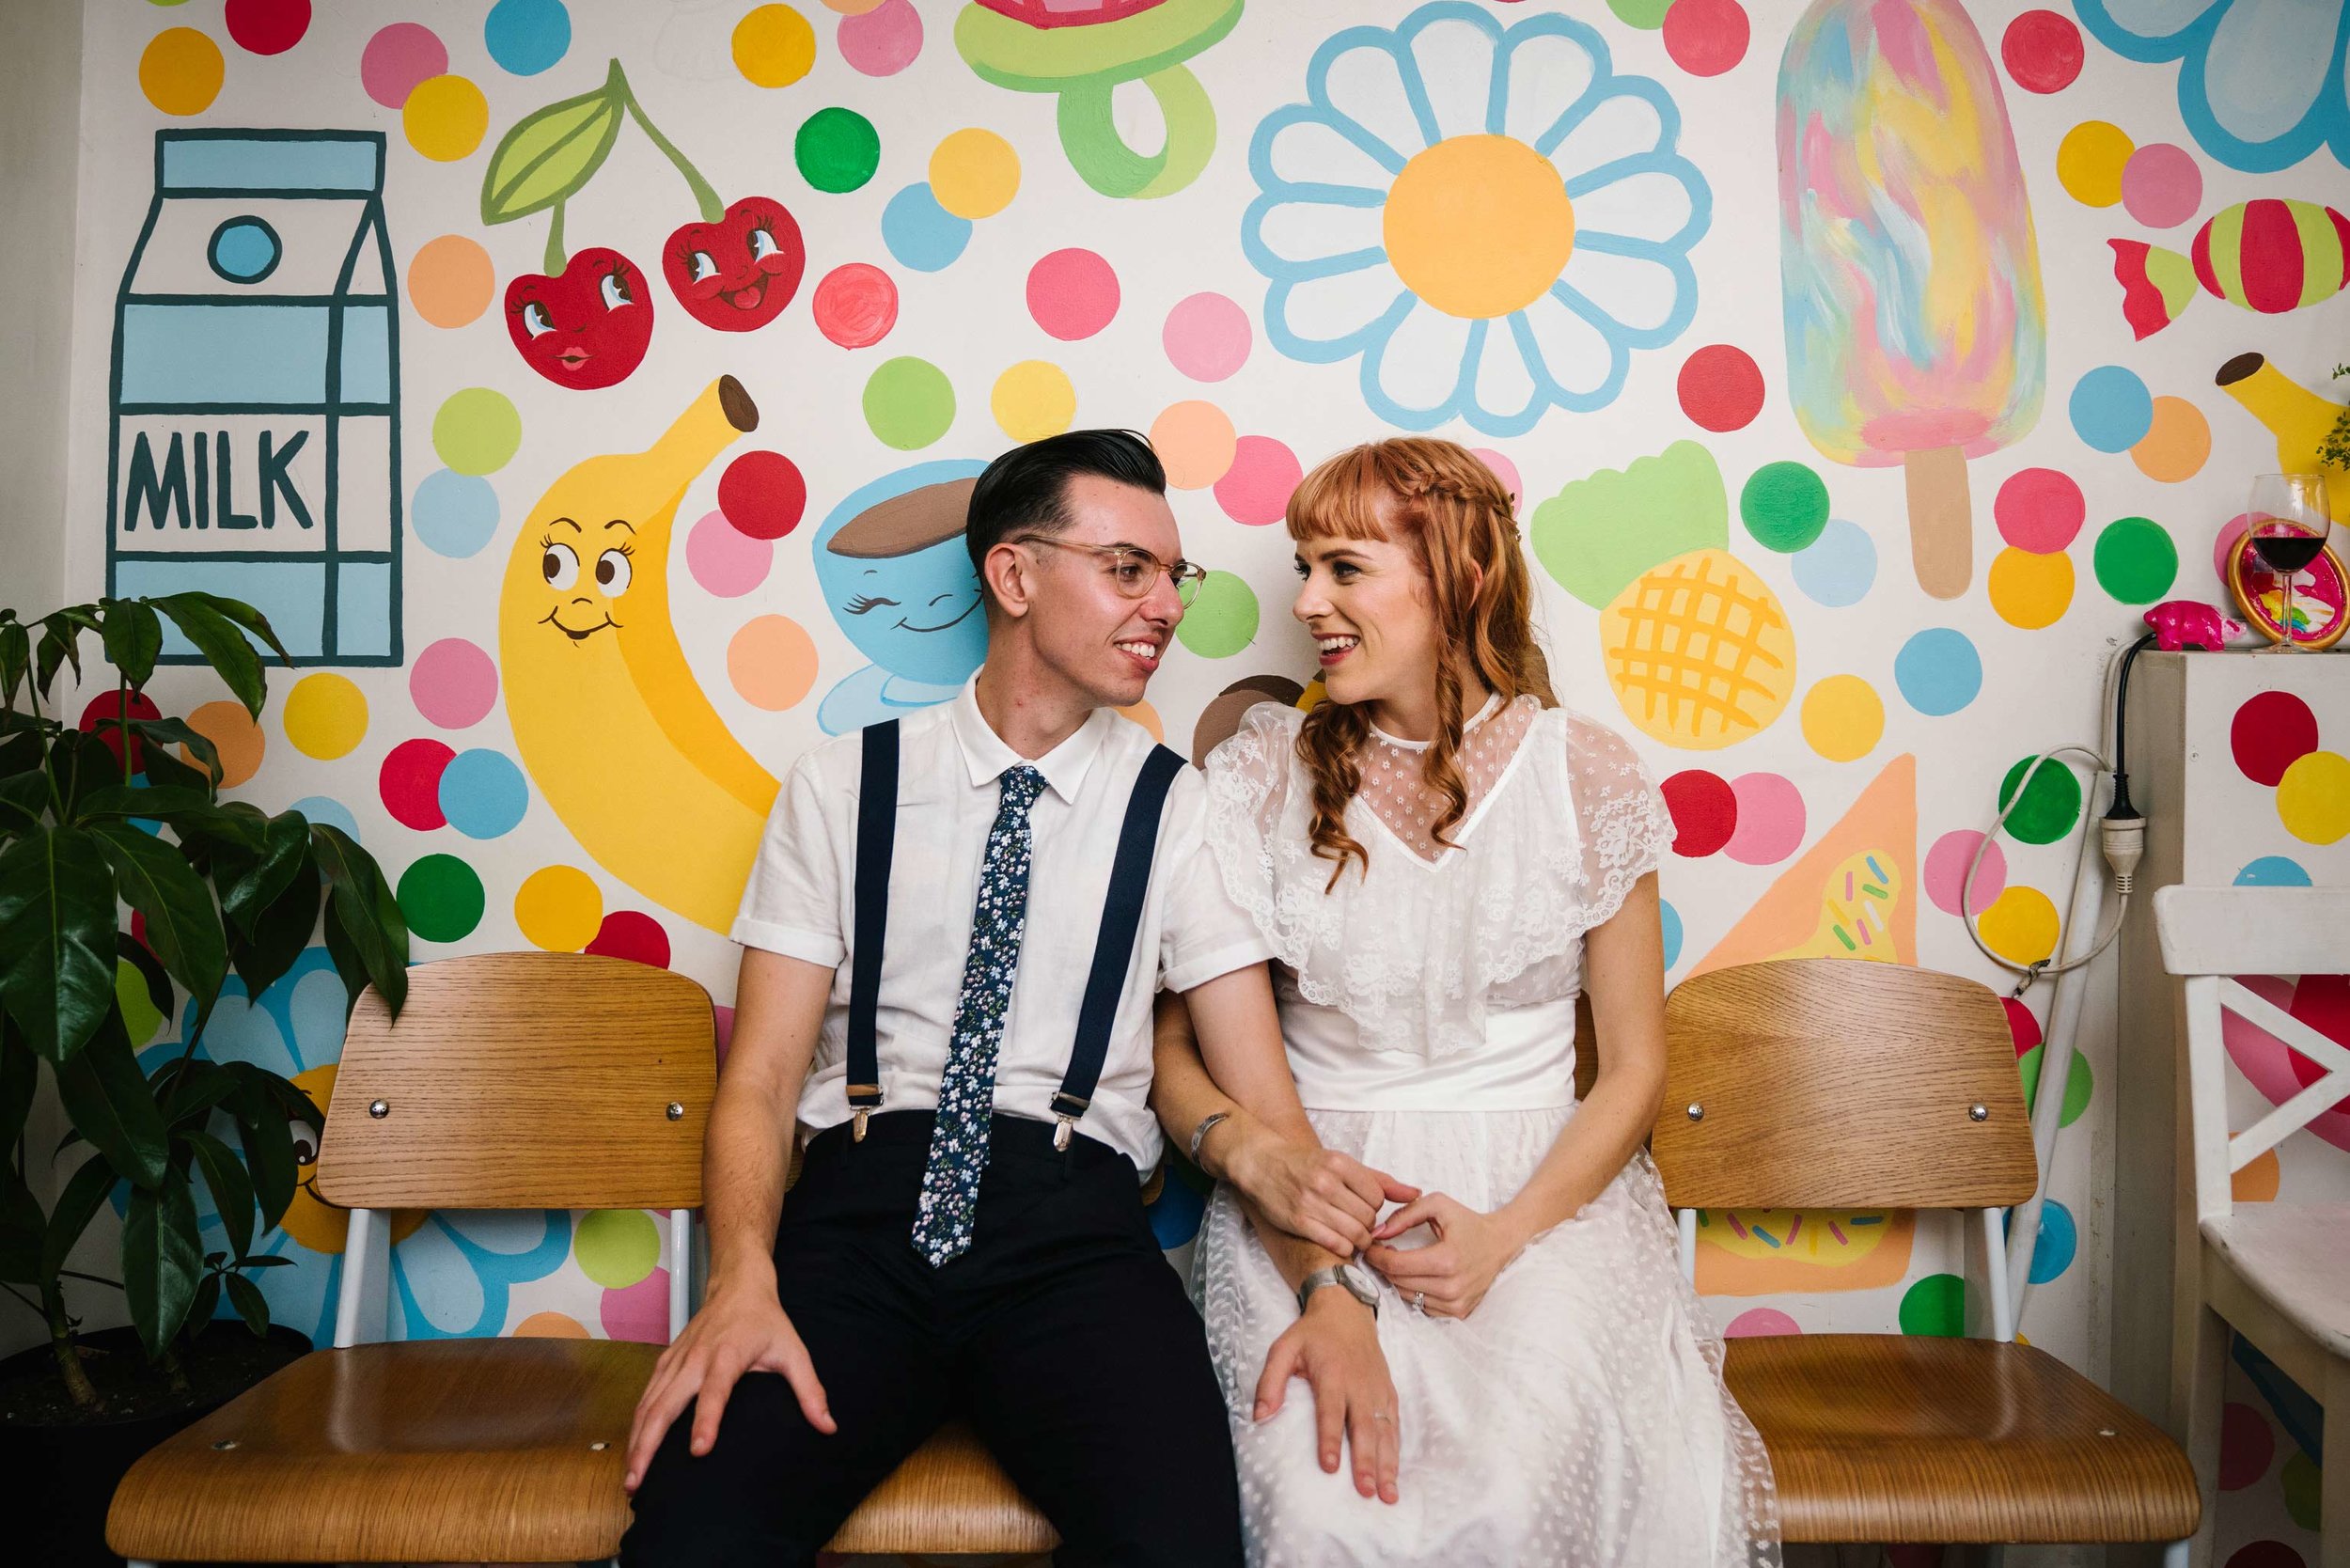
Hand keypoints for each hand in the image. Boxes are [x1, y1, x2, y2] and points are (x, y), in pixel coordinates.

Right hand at [622, 1275, 834, 1491]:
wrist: (737, 1284)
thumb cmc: (766, 1320)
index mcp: (727, 1356)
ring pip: (648, 1404)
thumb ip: (809, 1390)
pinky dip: (636, 1424)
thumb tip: (827, 1426)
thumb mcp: (794, 1351)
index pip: (714, 1392)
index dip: (707, 1420)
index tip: (699, 1451)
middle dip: (649, 1446)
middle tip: (638, 1482)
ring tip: (631, 1478)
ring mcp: (676, 1360)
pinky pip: (646, 1396)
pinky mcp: (666, 1361)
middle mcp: (695, 1359)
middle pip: (665, 1405)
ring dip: (636, 1441)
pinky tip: (634, 1448)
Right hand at [1218, 1121, 1418, 1255]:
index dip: (1375, 1207)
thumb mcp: (1342, 1163)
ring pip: (1356, 1233)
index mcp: (1340, 1163)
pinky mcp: (1299, 1222)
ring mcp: (1312, 1203)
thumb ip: (1380, 1180)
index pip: (1377, 1197)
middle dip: (1369, 1225)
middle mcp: (1326, 1182)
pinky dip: (1345, 1247)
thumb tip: (1415, 1193)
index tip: (1365, 1208)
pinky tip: (1340, 1241)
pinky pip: (1337, 1243)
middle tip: (1359, 1224)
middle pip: (1369, 1217)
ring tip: (1352, 1235)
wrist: (1262, 1164)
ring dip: (1360, 1240)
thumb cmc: (1305, 1165)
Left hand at [1253, 1290, 1399, 1502]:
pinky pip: (1395, 1425)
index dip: (1330, 1439)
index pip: (1331, 1412)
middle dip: (1366, 1461)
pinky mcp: (1388, 1392)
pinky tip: (1395, 1473)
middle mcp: (1359, 1384)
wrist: (1347, 1310)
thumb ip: (1270, 1381)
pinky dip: (1396, 1450)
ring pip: (1385, 1431)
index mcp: (1332, 1373)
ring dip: (1387, 1464)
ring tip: (1387, 1494)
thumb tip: (1260, 1417)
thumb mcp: (1283, 1348)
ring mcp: (1377, 1389)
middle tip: (1366, 1491)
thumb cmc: (1311, 1334)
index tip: (1330, 1467)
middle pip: (1364, 1427)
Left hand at [1362, 1192, 1526, 1319]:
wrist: (1500, 1244)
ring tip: (1398, 1261)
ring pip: (1406, 1296)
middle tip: (1380, 1251)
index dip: (1376, 1255)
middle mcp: (1452, 1287)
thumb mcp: (1438, 1205)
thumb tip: (1378, 1233)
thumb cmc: (1468, 1223)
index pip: (1396, 1265)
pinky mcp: (1458, 1313)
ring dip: (1396, 1279)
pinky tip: (1416, 1274)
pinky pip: (1421, 1305)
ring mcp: (1456, 1304)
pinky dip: (1413, 1290)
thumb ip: (1405, 1215)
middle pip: (1398, 1282)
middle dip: (1383, 1265)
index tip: (1369, 1245)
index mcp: (1447, 1260)